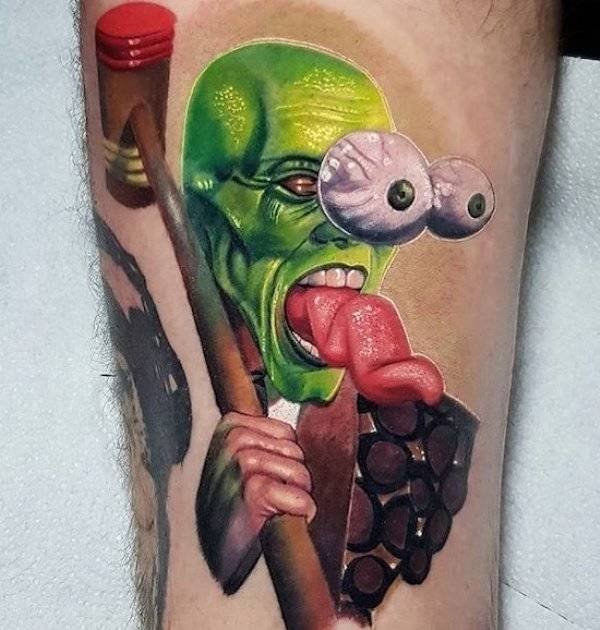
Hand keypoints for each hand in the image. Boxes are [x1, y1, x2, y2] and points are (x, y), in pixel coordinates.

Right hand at [220, 411, 315, 534]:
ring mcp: (240, 465)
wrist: (210, 557)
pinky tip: (285, 518)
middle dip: (295, 475)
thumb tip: (288, 433)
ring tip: (276, 507)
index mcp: (228, 427)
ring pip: (298, 471)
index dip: (286, 458)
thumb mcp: (235, 461)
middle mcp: (231, 442)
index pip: (284, 432)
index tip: (271, 477)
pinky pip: (298, 496)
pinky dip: (300, 510)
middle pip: (293, 450)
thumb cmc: (228, 509)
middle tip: (277, 497)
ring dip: (299, 493)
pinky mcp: (253, 493)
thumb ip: (258, 439)